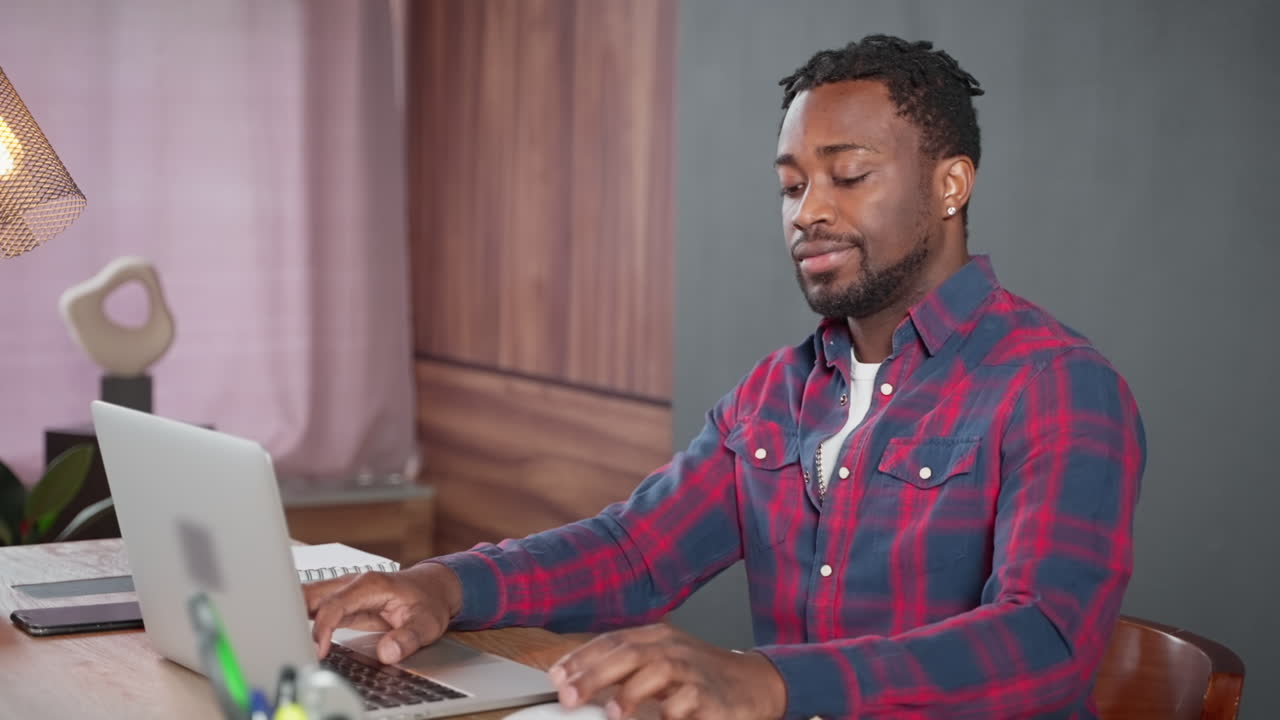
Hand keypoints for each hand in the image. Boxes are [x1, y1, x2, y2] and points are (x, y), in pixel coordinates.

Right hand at [303, 562, 462, 663]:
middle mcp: (352, 583)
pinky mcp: (342, 601)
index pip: (334, 605)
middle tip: (287, 640)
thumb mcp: (427, 623)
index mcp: (370, 585)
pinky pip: (314, 605)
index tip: (320, 650)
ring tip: (283, 635)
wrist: (432, 589)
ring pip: (308, 597)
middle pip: (312, 594)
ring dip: (293, 613)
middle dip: (294, 615)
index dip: (323, 628)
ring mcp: (345, 590)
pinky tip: (292, 630)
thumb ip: (408, 638)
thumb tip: (387, 653)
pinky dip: (300, 616)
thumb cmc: (428, 602)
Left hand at [548, 623, 785, 719]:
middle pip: (629, 653)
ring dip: (630, 692)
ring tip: (610, 712)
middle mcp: (673, 648)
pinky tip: (658, 718)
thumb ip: (626, 669)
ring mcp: (693, 669)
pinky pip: (688, 699)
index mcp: (657, 637)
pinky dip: (669, 710)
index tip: (556, 676)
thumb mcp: (662, 664)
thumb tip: (578, 682)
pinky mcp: (712, 695)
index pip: (612, 640)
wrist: (754, 684)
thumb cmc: (701, 676)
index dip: (581, 657)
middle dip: (594, 674)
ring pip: (658, 669)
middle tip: (568, 696)